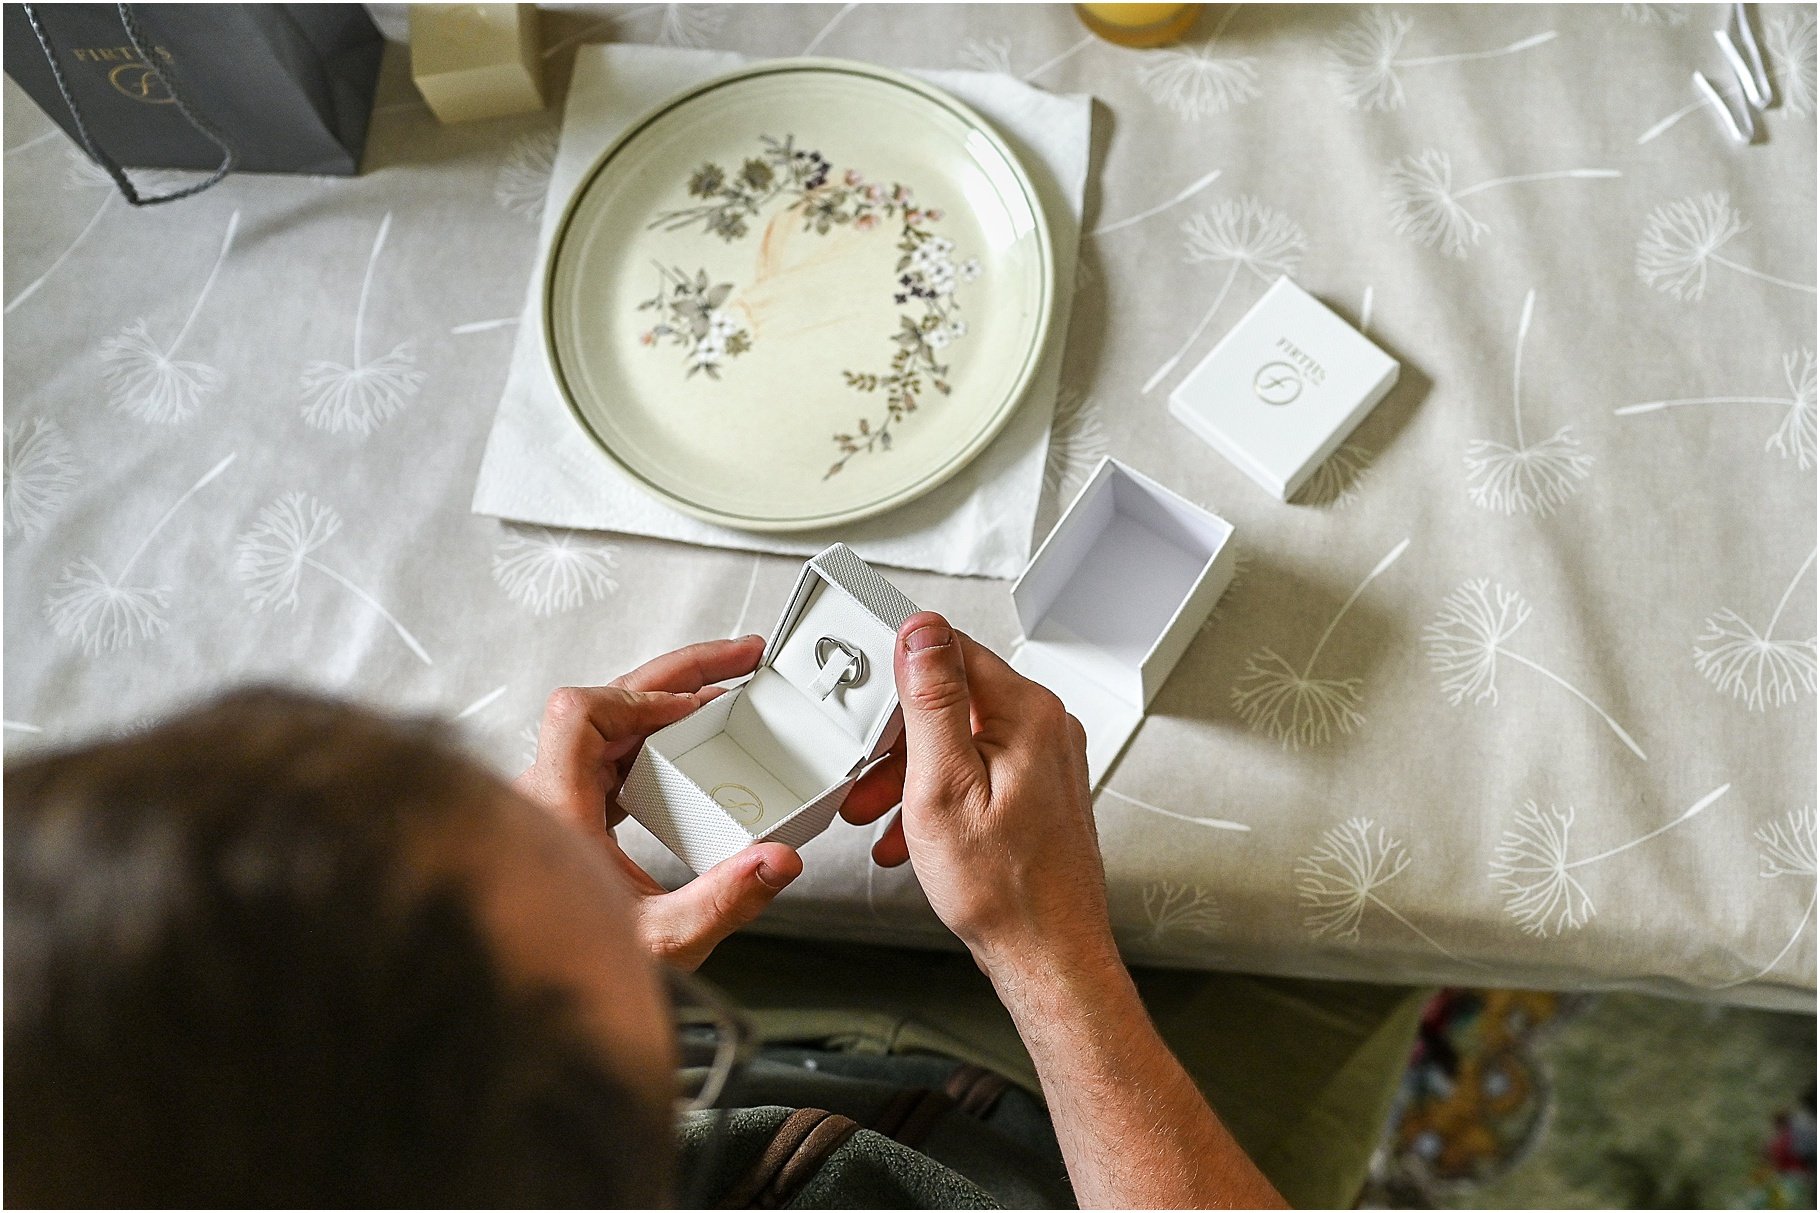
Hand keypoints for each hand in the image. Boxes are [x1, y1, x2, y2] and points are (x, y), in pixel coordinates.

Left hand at [518, 635, 891, 970]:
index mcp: (555, 809)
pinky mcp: (567, 822)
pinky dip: (652, 745)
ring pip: (605, 731)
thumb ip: (724, 901)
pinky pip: (608, 761)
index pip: (582, 713)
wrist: (537, 1014)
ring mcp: (553, 807)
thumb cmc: (572, 975)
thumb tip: (776, 860)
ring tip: (725, 699)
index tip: (698, 709)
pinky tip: (690, 756)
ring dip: (664, 711)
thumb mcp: (664, 943)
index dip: (644, 700)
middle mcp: (546, 798)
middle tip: (737, 664)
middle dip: (675, 682)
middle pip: (602, 708)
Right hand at [841, 612, 1117, 983]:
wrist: (1048, 957)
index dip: (898, 670)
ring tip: (880, 815)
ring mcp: (1046, 763)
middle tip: (865, 777)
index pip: (953, 651)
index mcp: (1028, 715)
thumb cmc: (1005, 890)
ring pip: (960, 743)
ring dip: (911, 775)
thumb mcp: (943, 787)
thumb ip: (931, 702)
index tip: (865, 694)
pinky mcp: (1038, 794)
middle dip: (897, 741)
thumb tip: (922, 632)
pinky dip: (938, 798)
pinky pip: (976, 775)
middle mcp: (1046, 730)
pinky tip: (913, 834)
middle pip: (953, 701)